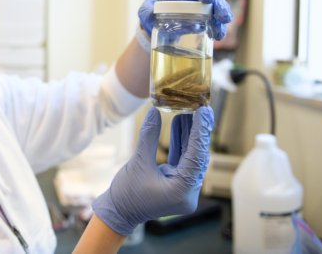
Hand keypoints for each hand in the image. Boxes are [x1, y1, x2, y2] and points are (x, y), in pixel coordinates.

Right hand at [91, 106, 213, 235]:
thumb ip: (149, 136)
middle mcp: (188, 192)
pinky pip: (183, 161)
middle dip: (197, 132)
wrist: (118, 213)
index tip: (203, 111)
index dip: (199, 132)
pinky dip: (181, 144)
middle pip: (198, 156)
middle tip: (201, 108)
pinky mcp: (178, 185)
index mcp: (182, 191)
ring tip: (187, 111)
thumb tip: (154, 111)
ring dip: (189, 135)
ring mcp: (184, 189)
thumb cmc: (126, 193)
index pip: (196, 156)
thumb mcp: (138, 162)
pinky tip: (179, 125)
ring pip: (191, 157)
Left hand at [138, 0, 232, 39]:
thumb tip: (150, 16)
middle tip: (224, 18)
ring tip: (220, 33)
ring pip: (217, 8)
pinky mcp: (206, 14)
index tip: (208, 0)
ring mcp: (202, 3)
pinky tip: (218, 36)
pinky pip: (215, 19)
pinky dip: (218, 27)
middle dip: (219, 6)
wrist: (159, 19)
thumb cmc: (153, 9)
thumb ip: (145, 12)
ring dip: (220, 20)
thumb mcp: (145, 9)